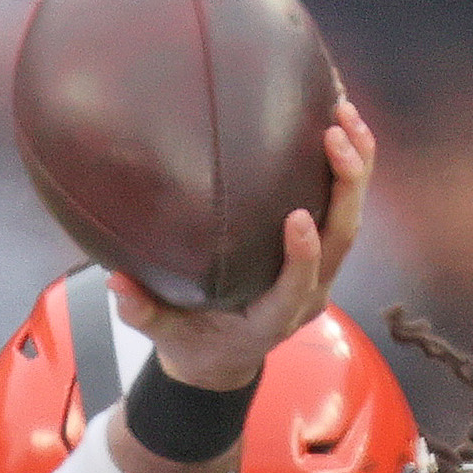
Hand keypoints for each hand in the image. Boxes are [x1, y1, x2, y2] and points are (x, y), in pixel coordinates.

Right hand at [112, 99, 376, 391]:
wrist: (225, 358)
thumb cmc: (194, 343)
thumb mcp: (166, 335)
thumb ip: (142, 312)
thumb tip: (116, 281)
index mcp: (271, 319)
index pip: (295, 287)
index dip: (302, 256)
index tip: (296, 217)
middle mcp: (305, 297)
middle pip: (340, 242)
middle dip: (344, 189)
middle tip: (334, 136)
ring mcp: (321, 275)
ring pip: (350, 221)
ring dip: (356, 168)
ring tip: (347, 114)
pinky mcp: (323, 255)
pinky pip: (344, 209)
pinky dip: (351, 168)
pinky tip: (344, 121)